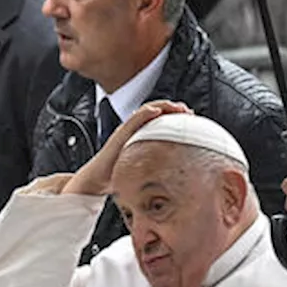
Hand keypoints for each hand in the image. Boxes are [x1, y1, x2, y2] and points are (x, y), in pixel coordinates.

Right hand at [62, 100, 191, 195]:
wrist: (97, 180)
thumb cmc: (116, 174)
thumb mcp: (140, 167)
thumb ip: (153, 164)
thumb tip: (174, 174)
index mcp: (140, 135)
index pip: (159, 119)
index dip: (174, 115)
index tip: (189, 117)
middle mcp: (133, 129)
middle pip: (155, 111)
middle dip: (172, 108)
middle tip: (187, 111)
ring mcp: (126, 130)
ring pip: (145, 111)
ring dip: (162, 106)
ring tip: (176, 107)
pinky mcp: (120, 134)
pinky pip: (133, 120)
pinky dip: (145, 113)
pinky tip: (156, 111)